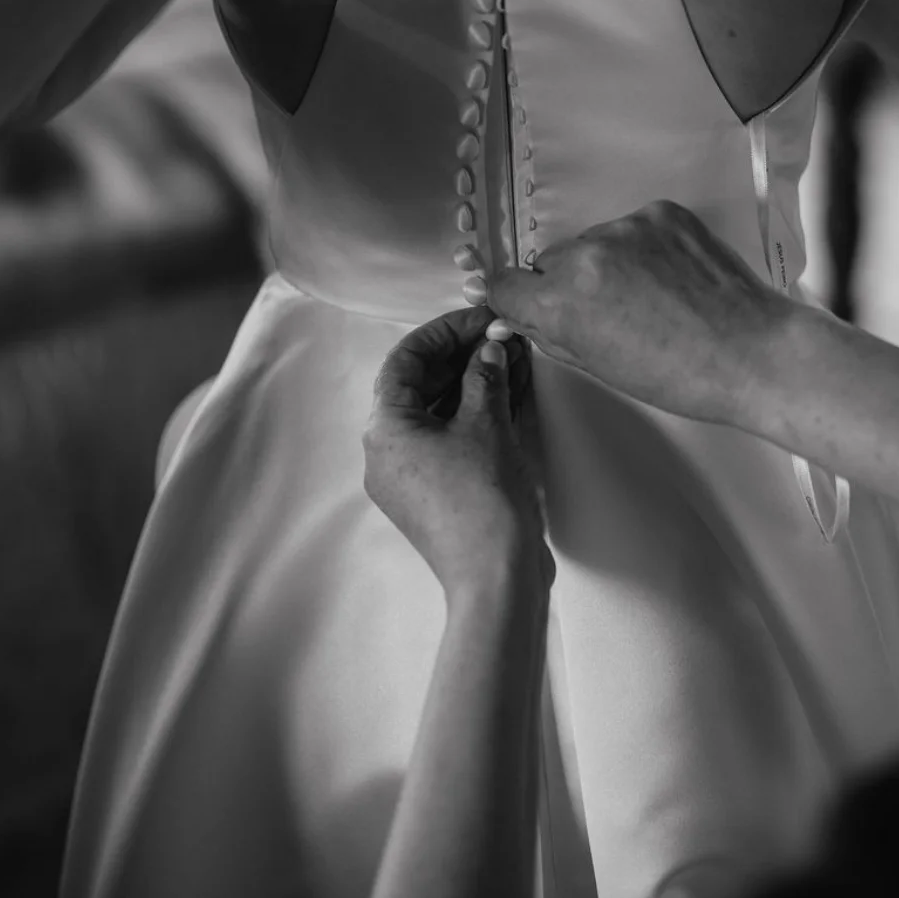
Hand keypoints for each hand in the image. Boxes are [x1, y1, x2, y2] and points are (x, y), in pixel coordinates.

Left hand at [362, 307, 552, 598]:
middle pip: (419, 384)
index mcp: (384, 428)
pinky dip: (476, 414)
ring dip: (474, 383)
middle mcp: (386, 451)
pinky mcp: (434, 494)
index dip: (446, 331)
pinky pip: (449, 438)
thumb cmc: (483, 499)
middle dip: (463, 356)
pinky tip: (511, 393)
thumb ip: (485, 375)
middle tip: (503, 336)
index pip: (406, 358)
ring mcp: (409, 476)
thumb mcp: (486, 424)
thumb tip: (490, 348)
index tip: (483, 318)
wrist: (496, 579)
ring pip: (437, 412)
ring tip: (514, 358)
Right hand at [488, 200, 787, 428]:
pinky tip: (671, 277)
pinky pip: (632, 227)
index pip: (504, 283)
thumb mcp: (599, 366)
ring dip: (607, 263)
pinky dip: (643, 247)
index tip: (532, 306)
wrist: (752, 353)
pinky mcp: (662, 212)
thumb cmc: (679, 376)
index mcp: (563, 301)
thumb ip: (551, 333)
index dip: (518, 299)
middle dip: (569, 283)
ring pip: (594, 242)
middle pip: (551, 261)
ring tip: (651, 296)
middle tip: (610, 312)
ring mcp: (628, 227)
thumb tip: (522, 312)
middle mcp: (588, 253)